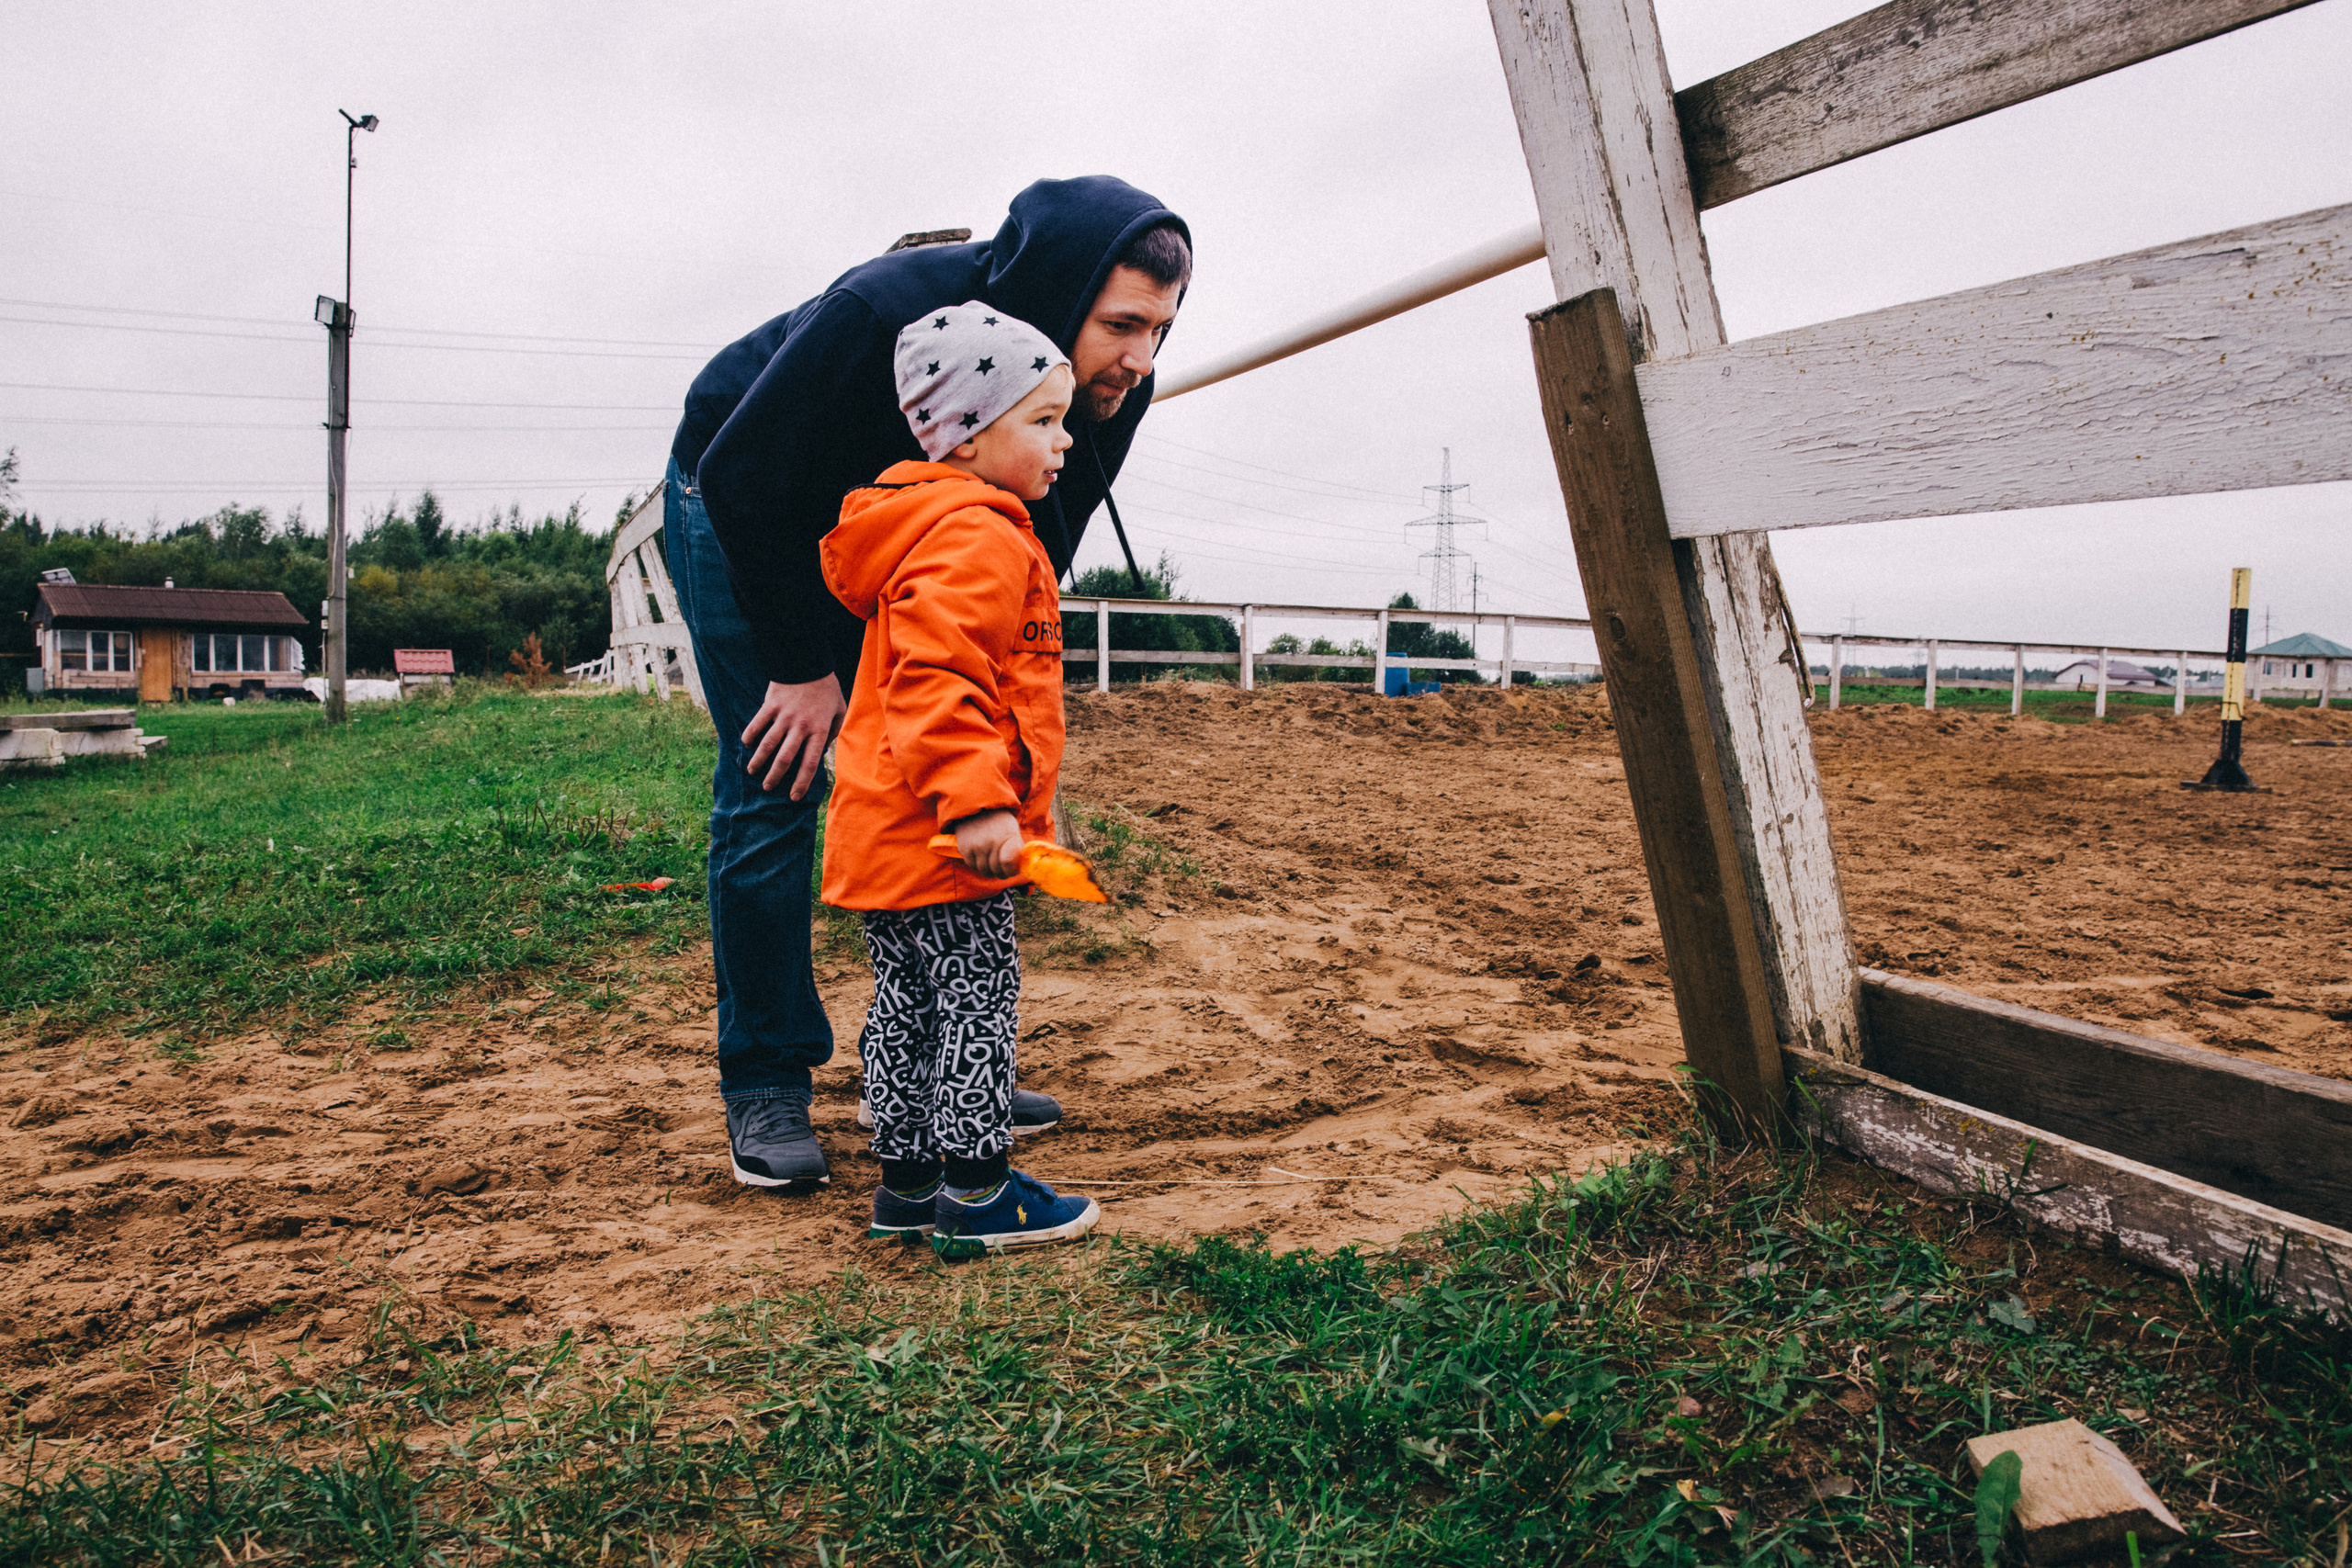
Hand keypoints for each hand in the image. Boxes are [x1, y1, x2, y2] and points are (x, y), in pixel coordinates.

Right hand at [741, 676, 845, 798]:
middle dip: (775, 776)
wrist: (809, 662)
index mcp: (820, 730)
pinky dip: (750, 736)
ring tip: (753, 771)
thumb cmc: (826, 688)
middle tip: (768, 787)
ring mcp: (784, 716)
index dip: (801, 782)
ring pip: (768, 745)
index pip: (810, 763)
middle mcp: (801, 726)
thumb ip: (834, 730)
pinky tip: (746, 745)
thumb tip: (824, 749)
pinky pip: (757, 724)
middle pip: (785, 759)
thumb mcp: (839, 709)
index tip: (794, 797)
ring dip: (759, 761)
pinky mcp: (770, 705)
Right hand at [951, 809, 1024, 878]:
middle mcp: (993, 842)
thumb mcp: (1012, 830)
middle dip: (1002, 873)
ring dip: (989, 871)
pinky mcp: (965, 848)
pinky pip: (973, 865)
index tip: (1012, 870)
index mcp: (1008, 836)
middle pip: (997, 870)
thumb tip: (1019, 867)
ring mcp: (978, 846)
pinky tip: (981, 858)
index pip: (1009, 863)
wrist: (976, 807)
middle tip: (1002, 871)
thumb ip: (1017, 848)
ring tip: (992, 865)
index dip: (1011, 871)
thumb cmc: (999, 822)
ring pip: (985, 870)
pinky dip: (977, 865)